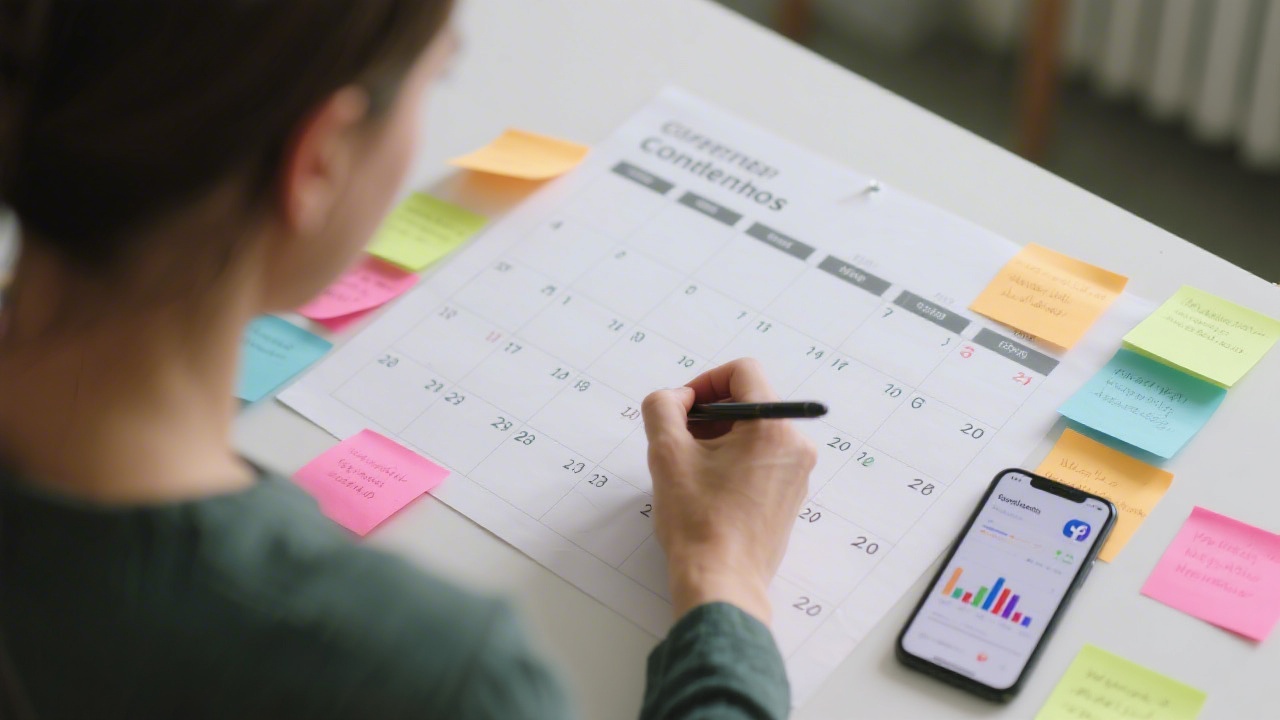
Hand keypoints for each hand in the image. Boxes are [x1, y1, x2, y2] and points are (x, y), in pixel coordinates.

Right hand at [642, 358, 816, 625]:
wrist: (722, 582)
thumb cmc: (696, 521)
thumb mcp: (666, 453)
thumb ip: (663, 407)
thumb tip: (677, 398)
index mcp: (773, 427)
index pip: (744, 371)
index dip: (706, 380)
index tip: (683, 409)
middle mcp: (796, 444)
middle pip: (750, 401)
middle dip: (710, 412)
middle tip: (679, 439)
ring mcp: (798, 472)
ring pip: (755, 430)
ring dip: (719, 437)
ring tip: (691, 467)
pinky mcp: (791, 494)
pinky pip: (763, 457)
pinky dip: (734, 458)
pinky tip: (708, 486)